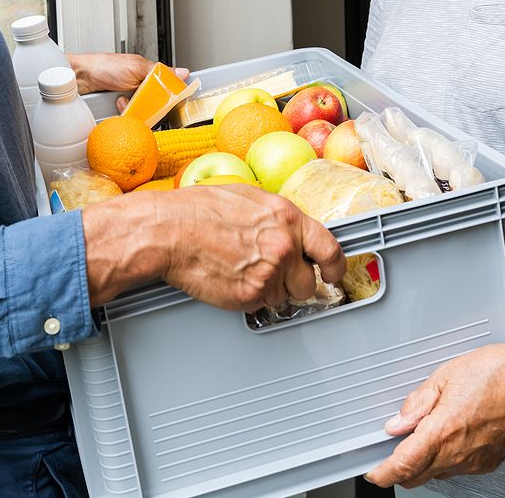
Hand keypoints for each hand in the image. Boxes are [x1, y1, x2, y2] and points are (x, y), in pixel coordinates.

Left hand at [67, 52, 188, 105]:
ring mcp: (129, 97)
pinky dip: (125, 113)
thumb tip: (182, 72)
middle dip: (150, 104)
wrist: (79, 77)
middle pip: (156, 102)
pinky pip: (130, 115)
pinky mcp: (120, 107)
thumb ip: (159, 72)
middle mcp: (140, 85)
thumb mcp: (135, 67)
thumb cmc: (104, 66)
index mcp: (147, 72)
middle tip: (141, 100)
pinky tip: (118, 107)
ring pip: (143, 110)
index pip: (167, 85)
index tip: (173, 102)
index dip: (171, 94)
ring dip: (135, 109)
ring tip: (124, 102)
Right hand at [82, 185, 344, 309]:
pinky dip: (251, 298)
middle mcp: (283, 246)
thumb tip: (289, 229)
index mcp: (287, 218)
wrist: (169, 231)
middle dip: (296, 282)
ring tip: (246, 272)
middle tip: (276, 274)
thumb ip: (277, 217)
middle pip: (309, 281)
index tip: (333, 272)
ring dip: (272, 291)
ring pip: (285, 297)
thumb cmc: (198, 210)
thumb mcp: (248, 197)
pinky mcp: (249, 295)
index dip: (335, 265)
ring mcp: (268, 273)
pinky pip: (262, 305)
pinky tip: (234, 279)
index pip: (329, 248)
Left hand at [365, 324, 504, 487]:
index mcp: (445, 430)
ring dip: (425, 463)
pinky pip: (460, 469)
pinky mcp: (491, 462)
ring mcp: (477, 461)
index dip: (384, 472)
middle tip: (392, 450)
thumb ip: (418, 403)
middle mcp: (461, 453)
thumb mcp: (447, 375)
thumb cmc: (500, 370)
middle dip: (401, 469)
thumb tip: (397, 423)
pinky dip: (447, 459)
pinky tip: (450, 435)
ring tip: (425, 433)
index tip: (374, 471)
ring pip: (439, 473)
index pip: (404, 465)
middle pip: (418, 477)